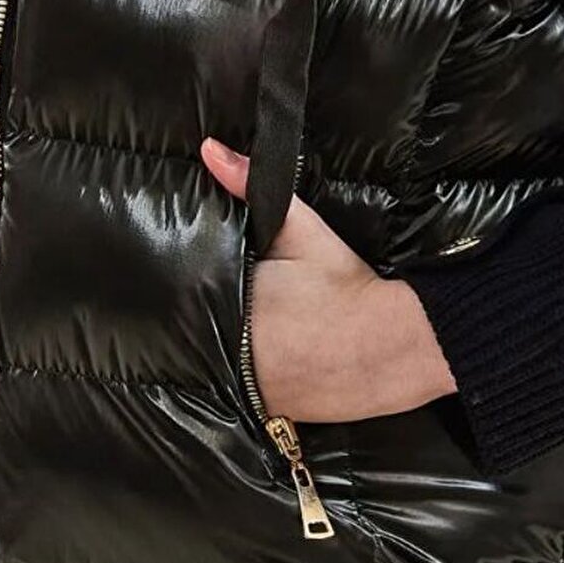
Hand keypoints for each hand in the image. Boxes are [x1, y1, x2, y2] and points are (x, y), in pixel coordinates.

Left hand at [200, 135, 457, 425]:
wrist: (396, 344)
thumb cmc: (346, 285)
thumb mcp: (300, 231)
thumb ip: (250, 188)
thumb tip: (210, 150)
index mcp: (231, 307)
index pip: (181, 298)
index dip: (174, 291)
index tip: (167, 280)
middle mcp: (235, 355)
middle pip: (191, 337)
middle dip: (191, 321)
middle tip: (191, 307)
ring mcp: (252, 390)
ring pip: (212, 369)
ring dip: (210, 355)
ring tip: (214, 336)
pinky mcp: (272, 412)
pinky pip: (238, 395)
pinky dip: (238, 380)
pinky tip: (249, 364)